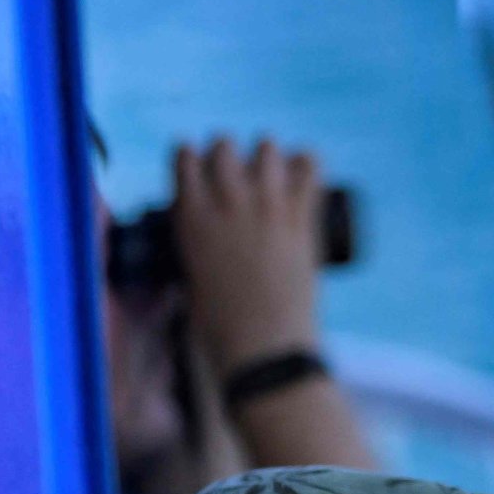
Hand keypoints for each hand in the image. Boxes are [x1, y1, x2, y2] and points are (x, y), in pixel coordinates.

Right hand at [172, 135, 325, 371]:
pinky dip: (304, 165)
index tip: (198, 171)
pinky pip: (309, 164)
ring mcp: (268, 206)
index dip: (191, 159)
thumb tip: (207, 229)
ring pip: (267, 146)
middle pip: (224, 144)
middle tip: (234, 177)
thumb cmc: (219, 325)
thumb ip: (196, 243)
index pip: (184, 154)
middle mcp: (227, 202)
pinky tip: (300, 176)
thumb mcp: (190, 274)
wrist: (262, 349)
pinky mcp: (303, 217)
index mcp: (190, 217)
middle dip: (227, 155)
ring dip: (265, 157)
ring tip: (268, 178)